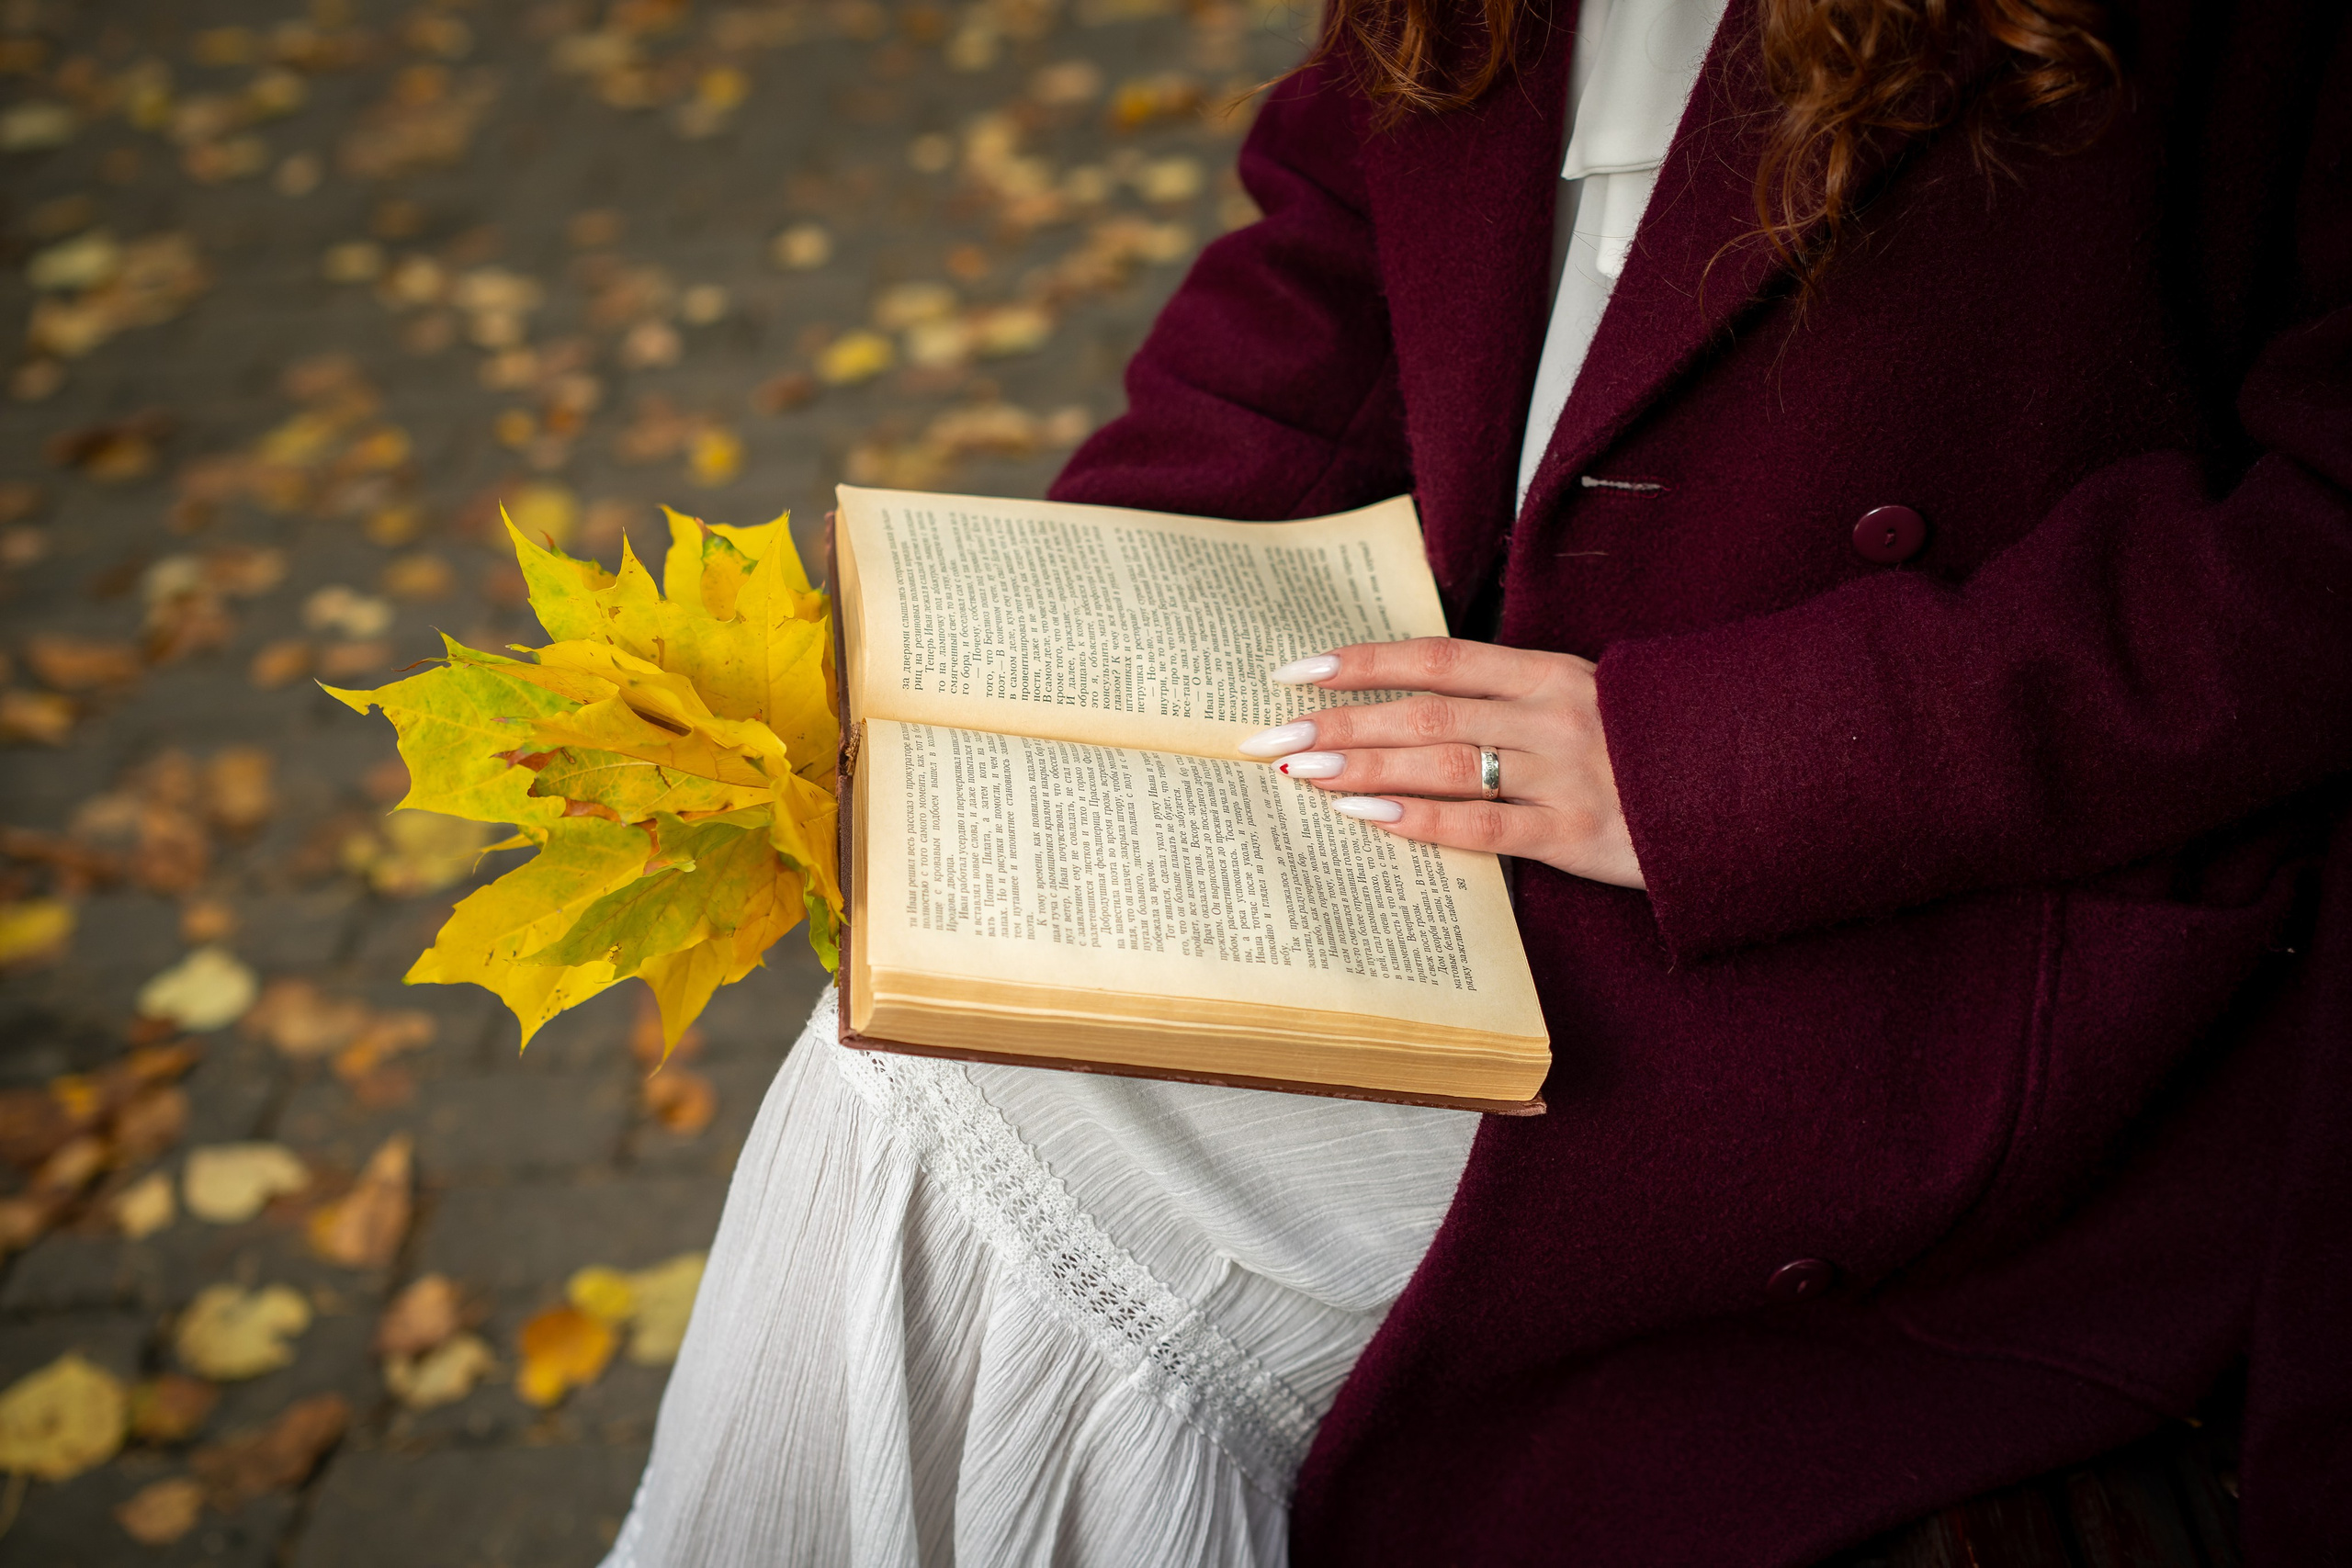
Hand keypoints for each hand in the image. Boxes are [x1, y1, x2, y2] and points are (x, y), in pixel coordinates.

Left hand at [1237, 638, 1644, 889]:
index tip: (1293, 671)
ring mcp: (1564, 774)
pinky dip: (1418, 821)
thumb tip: (1417, 708)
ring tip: (1297, 771)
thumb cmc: (1653, 749)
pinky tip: (1364, 817)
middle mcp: (1552, 714)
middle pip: (1422, 712)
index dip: (1361, 662)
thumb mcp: (1591, 702)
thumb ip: (1516, 701)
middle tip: (1266, 736)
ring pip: (1441, 764)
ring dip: (1360, 768)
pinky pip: (1482, 827)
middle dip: (1337, 722)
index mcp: (1551, 672)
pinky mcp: (1577, 833)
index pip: (1436, 657)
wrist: (1749, 789)